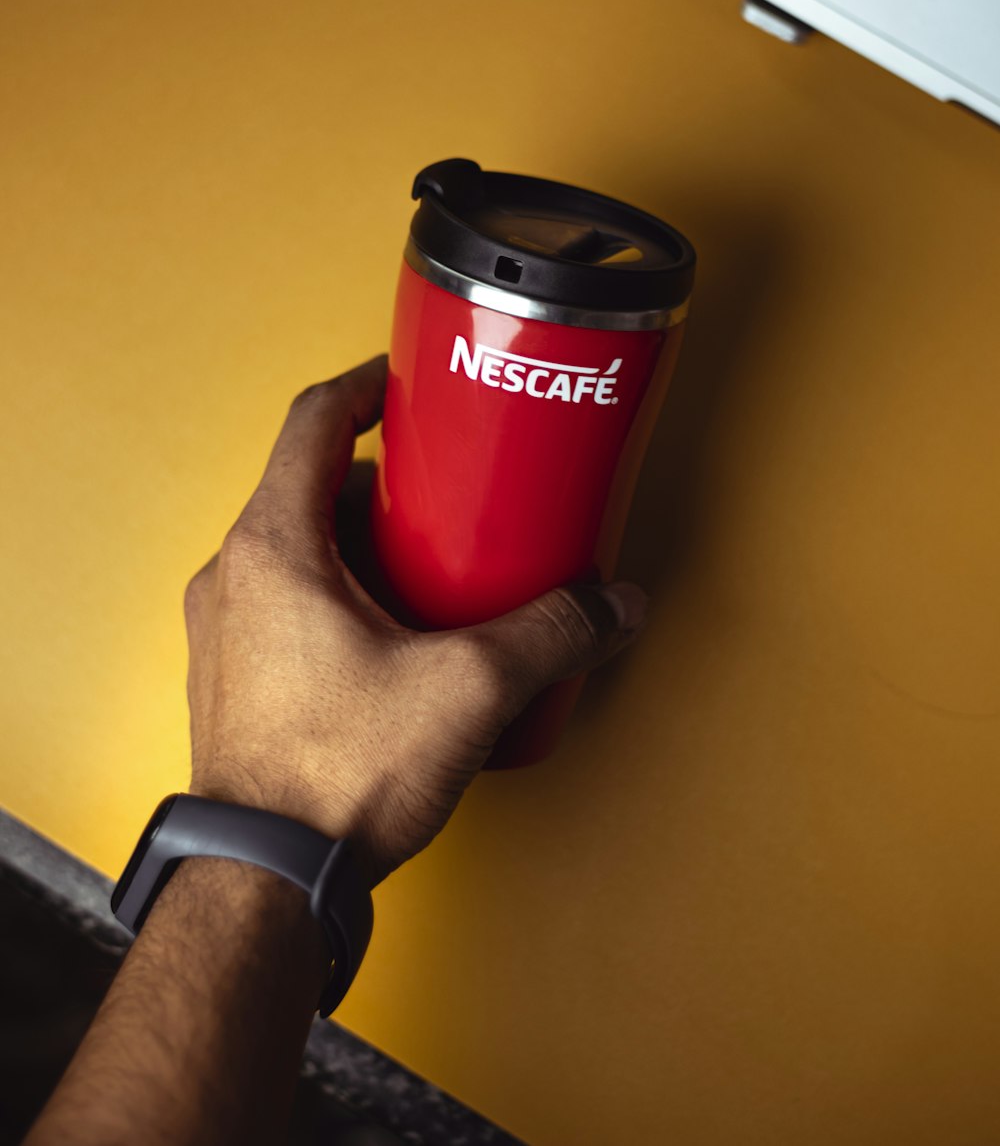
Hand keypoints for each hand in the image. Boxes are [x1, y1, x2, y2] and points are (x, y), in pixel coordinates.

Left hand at [184, 355, 646, 884]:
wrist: (263, 883)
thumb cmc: (337, 775)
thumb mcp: (469, 689)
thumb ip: (551, 633)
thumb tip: (613, 604)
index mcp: (274, 545)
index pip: (313, 421)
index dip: (368, 386)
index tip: (412, 379)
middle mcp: (234, 574)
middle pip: (310, 487)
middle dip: (385, 483)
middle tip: (450, 493)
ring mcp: (225, 630)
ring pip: (299, 549)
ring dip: (363, 543)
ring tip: (434, 568)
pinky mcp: (234, 680)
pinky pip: (287, 603)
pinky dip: (340, 595)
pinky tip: (397, 638)